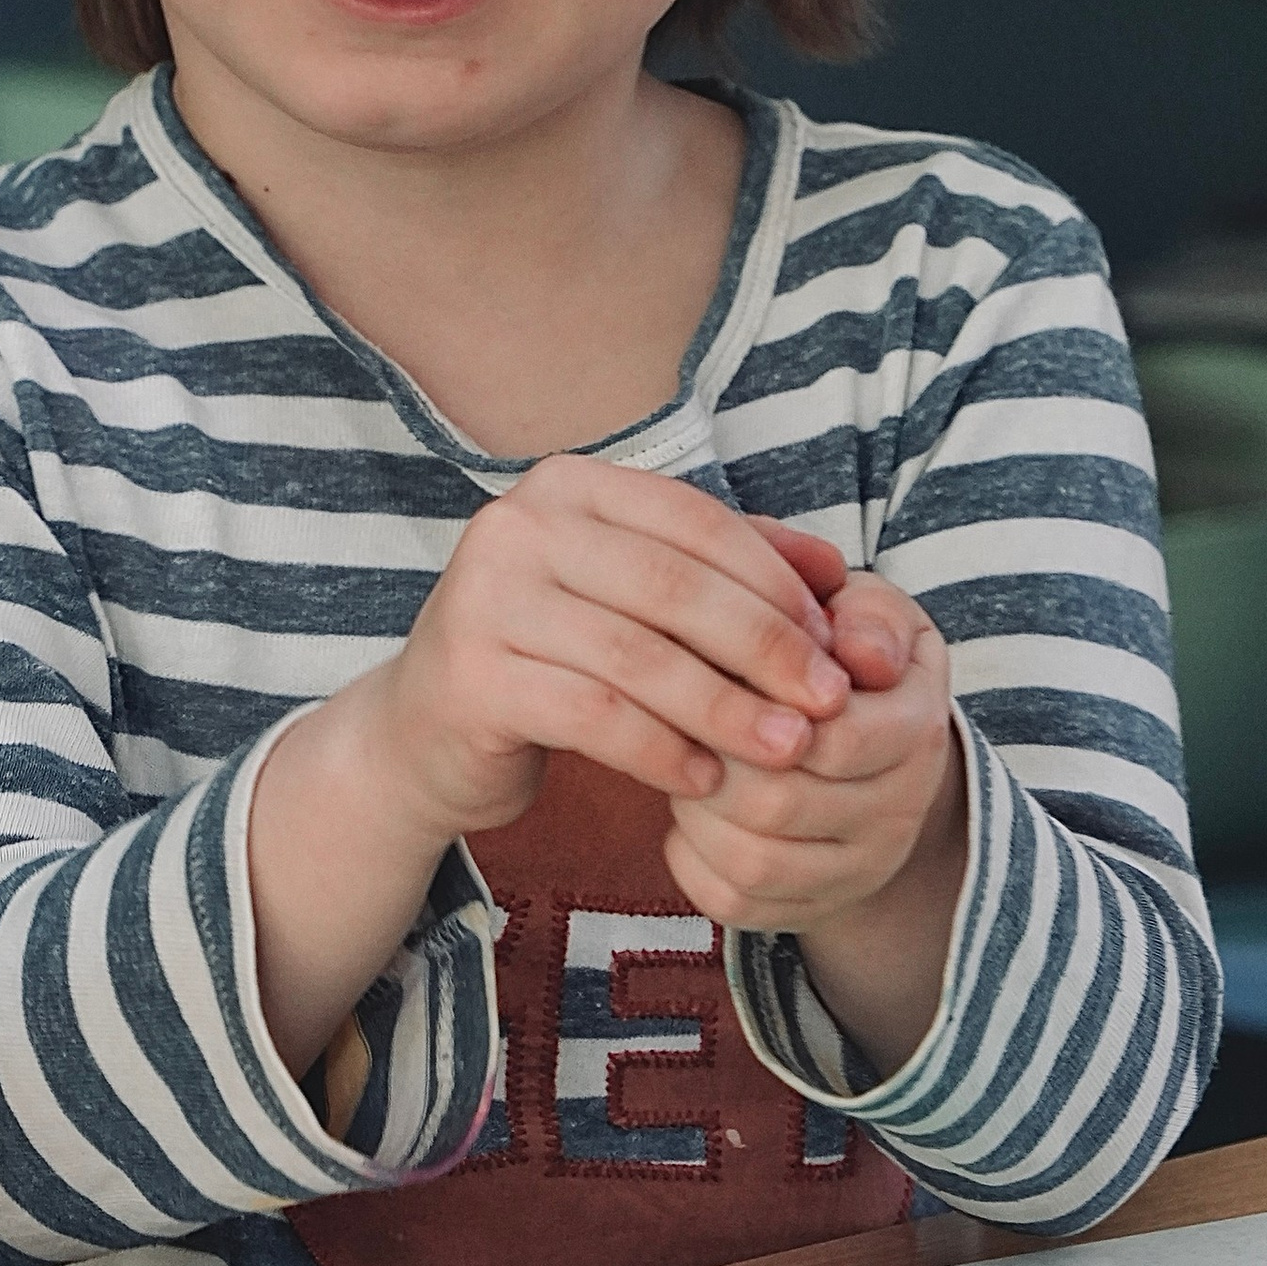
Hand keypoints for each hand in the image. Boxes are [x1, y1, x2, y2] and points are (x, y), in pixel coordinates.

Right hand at [357, 456, 852, 846]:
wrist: (426, 732)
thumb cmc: (552, 657)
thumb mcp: (636, 599)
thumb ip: (727, 572)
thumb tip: (839, 570)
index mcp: (567, 486)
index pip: (696, 522)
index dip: (775, 583)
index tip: (833, 645)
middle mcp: (516, 526)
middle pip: (672, 586)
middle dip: (764, 648)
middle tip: (827, 704)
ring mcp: (483, 598)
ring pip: (637, 656)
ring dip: (725, 709)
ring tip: (783, 750)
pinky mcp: (470, 677)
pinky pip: (593, 716)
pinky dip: (660, 751)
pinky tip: (703, 780)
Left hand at [663, 525, 966, 1072]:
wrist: (868, 750)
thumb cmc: (842, 660)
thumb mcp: (865, 614)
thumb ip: (861, 614)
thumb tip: (858, 652)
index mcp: (916, 727)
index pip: (835, 737)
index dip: (756, 705)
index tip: (712, 670)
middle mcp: (898, 811)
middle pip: (780, 804)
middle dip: (710, 758)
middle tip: (675, 718)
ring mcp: (856, 870)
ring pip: (752, 862)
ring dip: (696, 810)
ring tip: (683, 761)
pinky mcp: (808, 907)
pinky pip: (732, 903)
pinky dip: (690, 858)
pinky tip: (690, 814)